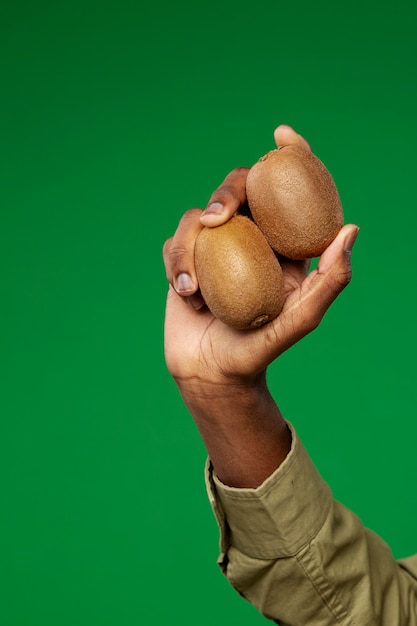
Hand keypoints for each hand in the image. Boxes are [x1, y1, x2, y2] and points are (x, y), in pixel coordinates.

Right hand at [163, 125, 358, 389]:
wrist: (212, 372)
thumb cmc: (260, 350)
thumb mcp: (302, 320)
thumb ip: (331, 280)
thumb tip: (351, 228)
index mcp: (283, 246)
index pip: (291, 192)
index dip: (292, 157)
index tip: (283, 136)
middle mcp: (250, 240)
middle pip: (239, 189)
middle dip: (226, 193)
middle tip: (219, 216)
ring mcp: (215, 249)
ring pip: (199, 216)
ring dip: (191, 246)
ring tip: (193, 291)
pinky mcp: (184, 261)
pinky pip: (175, 243)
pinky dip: (177, 265)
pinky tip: (187, 298)